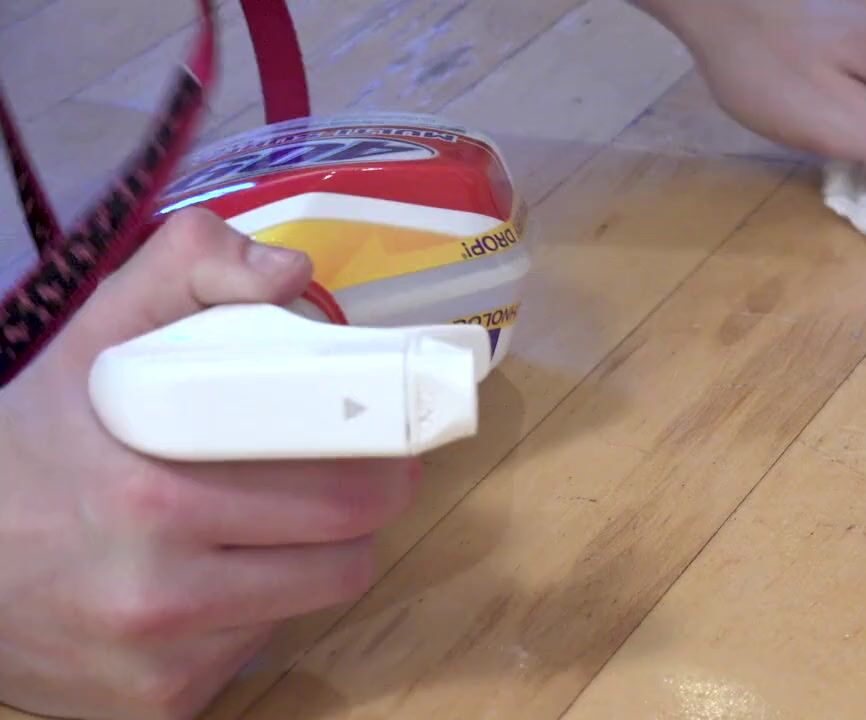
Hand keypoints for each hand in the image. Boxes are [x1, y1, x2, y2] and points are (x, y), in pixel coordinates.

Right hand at [0, 209, 420, 719]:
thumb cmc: (37, 443)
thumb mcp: (95, 337)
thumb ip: (189, 270)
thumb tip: (290, 273)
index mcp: (152, 492)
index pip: (336, 490)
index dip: (379, 462)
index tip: (388, 440)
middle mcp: (157, 589)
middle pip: (345, 553)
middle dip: (364, 507)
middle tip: (354, 476)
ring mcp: (160, 660)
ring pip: (313, 601)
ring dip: (320, 558)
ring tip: (286, 520)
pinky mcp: (157, 708)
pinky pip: (257, 649)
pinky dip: (258, 610)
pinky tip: (220, 577)